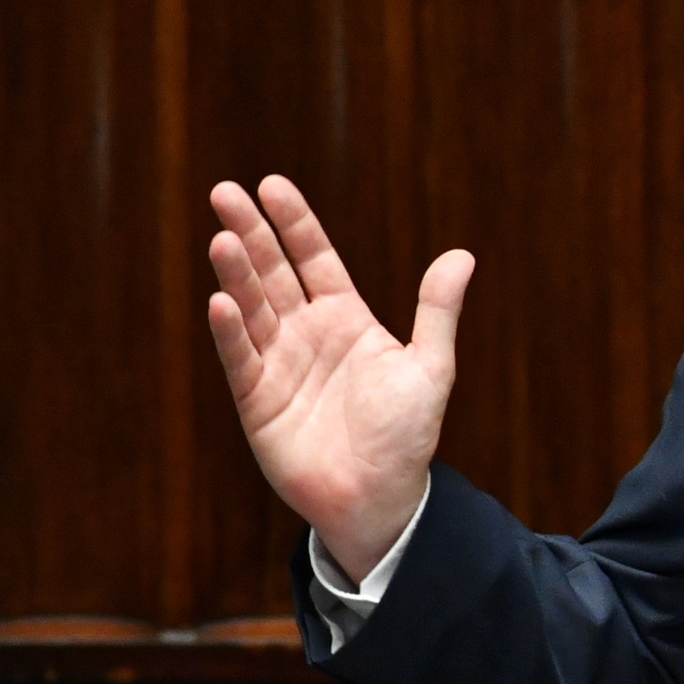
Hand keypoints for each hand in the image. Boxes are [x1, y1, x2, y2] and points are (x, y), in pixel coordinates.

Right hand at [204, 176, 474, 580]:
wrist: (381, 499)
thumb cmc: (407, 435)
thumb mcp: (430, 367)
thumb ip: (437, 311)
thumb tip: (462, 255)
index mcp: (346, 319)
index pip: (314, 258)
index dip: (294, 223)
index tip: (272, 185)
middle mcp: (306, 334)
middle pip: (273, 272)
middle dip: (251, 233)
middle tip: (225, 192)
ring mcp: (278, 364)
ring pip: (252, 309)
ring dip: (236, 274)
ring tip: (223, 239)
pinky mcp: (257, 401)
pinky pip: (241, 359)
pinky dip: (231, 332)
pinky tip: (220, 301)